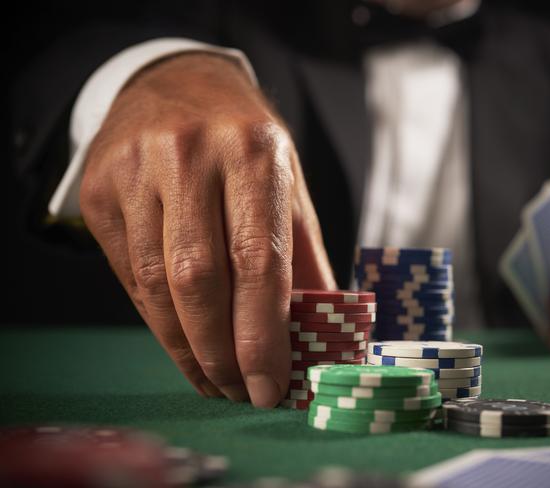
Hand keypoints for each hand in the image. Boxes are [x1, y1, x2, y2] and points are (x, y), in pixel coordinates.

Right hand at [80, 53, 335, 406]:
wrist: (175, 85)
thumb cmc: (243, 142)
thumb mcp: (288, 184)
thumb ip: (304, 257)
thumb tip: (322, 332)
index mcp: (253, 152)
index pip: (258, 260)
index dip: (264, 335)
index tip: (270, 386)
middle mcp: (190, 154)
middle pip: (200, 280)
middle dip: (221, 353)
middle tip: (241, 392)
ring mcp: (136, 169)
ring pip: (156, 285)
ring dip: (187, 348)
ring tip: (214, 379)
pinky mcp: (100, 189)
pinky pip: (128, 274)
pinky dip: (158, 320)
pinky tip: (182, 342)